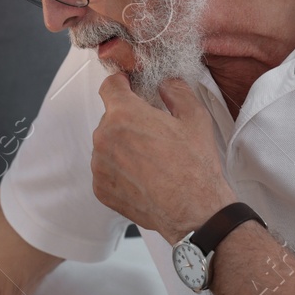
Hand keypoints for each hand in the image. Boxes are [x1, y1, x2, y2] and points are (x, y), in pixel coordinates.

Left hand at [92, 74, 233, 243]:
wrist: (193, 210)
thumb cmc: (194, 166)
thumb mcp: (195, 116)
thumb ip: (176, 91)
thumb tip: (166, 84)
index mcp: (124, 114)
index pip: (109, 86)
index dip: (121, 84)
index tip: (128, 87)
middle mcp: (104, 138)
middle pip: (110, 118)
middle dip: (128, 121)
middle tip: (153, 134)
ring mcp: (100, 166)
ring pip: (107, 145)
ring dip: (123, 147)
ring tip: (151, 160)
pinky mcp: (101, 189)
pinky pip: (106, 170)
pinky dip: (120, 171)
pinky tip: (143, 176)